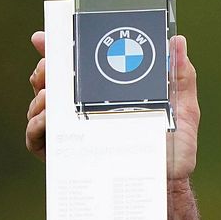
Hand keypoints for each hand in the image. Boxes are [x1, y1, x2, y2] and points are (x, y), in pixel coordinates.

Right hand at [25, 31, 200, 178]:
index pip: (75, 66)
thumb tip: (178, 41)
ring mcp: (71, 130)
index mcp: (106, 92)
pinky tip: (49, 118)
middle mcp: (84, 108)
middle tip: (51, 68)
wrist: (168, 181)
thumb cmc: (175, 145)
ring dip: (42, 95)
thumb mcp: (183, 107)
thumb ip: (182, 74)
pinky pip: (37, 135)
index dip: (55, 49)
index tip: (44, 38)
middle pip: (50, 81)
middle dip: (45, 69)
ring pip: (40, 105)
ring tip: (52, 94)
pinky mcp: (63, 153)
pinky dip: (38, 123)